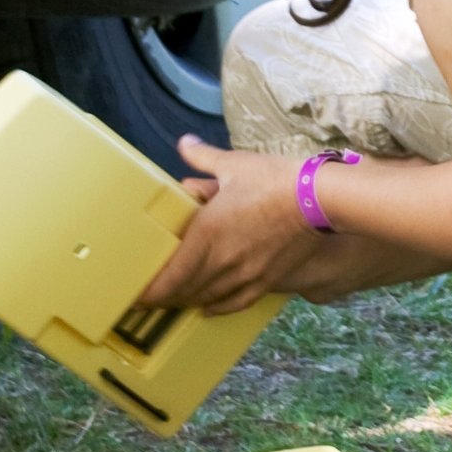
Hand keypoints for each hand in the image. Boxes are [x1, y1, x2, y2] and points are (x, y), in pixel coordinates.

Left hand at [136, 136, 312, 313]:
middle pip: (184, 292)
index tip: (133, 297)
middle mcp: (221, 263)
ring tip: (173, 300)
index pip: (169, 278)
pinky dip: (217, 306)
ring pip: (207, 299)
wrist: (318, 200)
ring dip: (187, 301)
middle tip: (148, 297)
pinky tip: (208, 307)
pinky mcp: (266, 281)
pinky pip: (235, 302)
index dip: (149, 294)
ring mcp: (245, 275)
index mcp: (206, 236)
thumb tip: (185, 144)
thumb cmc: (272, 180)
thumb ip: (203, 158)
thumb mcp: (233, 164)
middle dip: (164, 298)